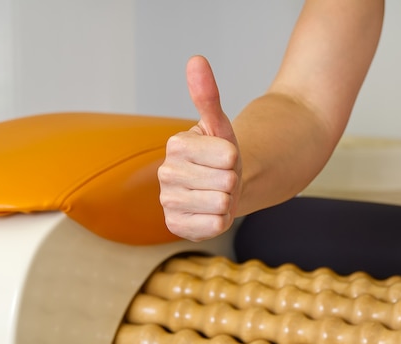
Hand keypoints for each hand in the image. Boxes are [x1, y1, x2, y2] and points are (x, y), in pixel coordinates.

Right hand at [158, 56, 241, 241]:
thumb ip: (208, 95)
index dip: (234, 159)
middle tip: (220, 178)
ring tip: (215, 194)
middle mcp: (166, 173)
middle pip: (226, 181)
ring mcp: (168, 202)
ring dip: (227, 201)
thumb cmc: (220, 156)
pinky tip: (209, 212)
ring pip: (222, 203)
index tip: (222, 159)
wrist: (219, 187)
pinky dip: (220, 220)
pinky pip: (213, 226)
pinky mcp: (174, 226)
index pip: (229, 156)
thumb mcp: (219, 126)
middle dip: (231, 180)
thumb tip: (196, 59)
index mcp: (176, 145)